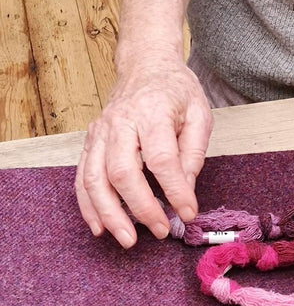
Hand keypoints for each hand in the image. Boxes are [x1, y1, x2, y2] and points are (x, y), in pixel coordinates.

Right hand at [75, 54, 212, 247]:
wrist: (145, 66)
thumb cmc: (175, 91)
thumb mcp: (199, 114)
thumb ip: (194, 152)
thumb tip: (186, 190)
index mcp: (152, 112)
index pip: (162, 159)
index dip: (175, 190)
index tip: (188, 213)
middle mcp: (120, 123)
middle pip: (122, 172)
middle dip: (141, 208)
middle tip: (161, 231)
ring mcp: (100, 132)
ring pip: (95, 178)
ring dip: (110, 214)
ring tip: (127, 240)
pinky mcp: (90, 142)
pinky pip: (82, 177)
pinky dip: (88, 205)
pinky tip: (100, 227)